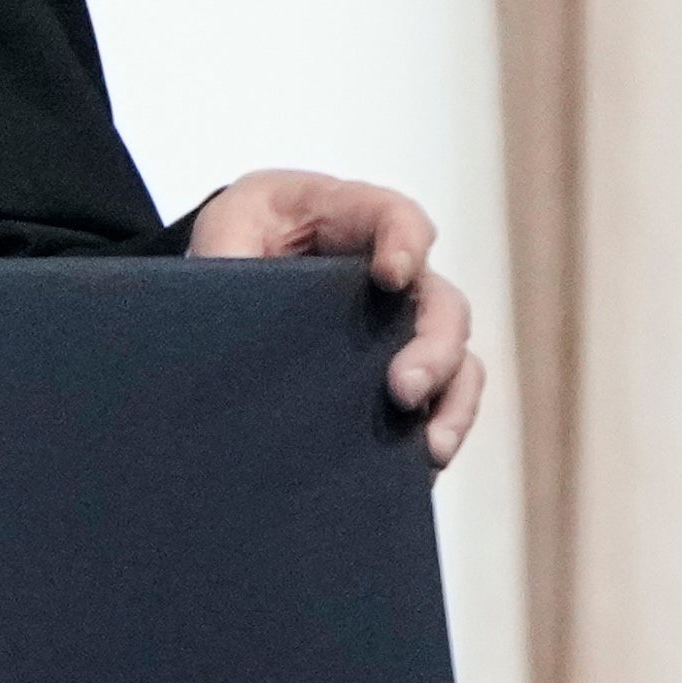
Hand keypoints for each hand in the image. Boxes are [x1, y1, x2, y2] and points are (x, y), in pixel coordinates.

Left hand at [189, 171, 483, 465]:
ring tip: (429, 447)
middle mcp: (393, 270)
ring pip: (457, 357)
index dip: (406, 241)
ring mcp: (403, 321)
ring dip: (451, 402)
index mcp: (347, 218)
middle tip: (403, 389)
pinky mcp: (400, 364)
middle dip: (434, 347)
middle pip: (441, 302)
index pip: (395, 217)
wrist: (233, 272)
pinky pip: (444, 396)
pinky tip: (421, 465)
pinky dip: (441, 427)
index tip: (390, 275)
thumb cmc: (237, 238)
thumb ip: (230, 257)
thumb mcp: (223, 234)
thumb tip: (228, 320)